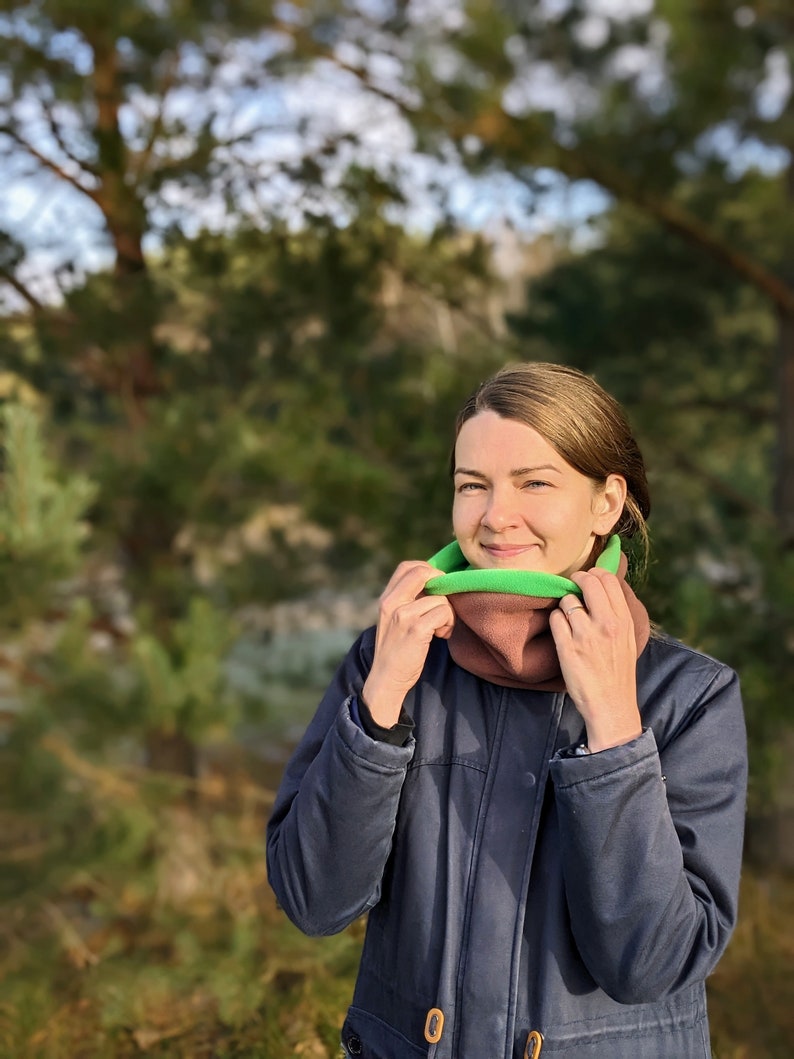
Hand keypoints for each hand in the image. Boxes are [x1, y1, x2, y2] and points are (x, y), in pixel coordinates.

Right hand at [362, 562, 454, 726]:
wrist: (386, 679)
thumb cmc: (397, 651)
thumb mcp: (394, 619)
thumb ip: (408, 600)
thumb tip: (437, 583)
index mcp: (386, 598)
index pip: (408, 566)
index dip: (428, 571)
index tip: (436, 591)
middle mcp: (391, 602)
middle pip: (424, 573)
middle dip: (442, 586)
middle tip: (443, 605)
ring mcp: (403, 615)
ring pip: (440, 598)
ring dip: (448, 613)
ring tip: (440, 629)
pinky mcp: (416, 629)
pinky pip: (443, 612)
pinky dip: (448, 624)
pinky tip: (441, 636)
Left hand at [549, 566, 641, 752]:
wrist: (612, 705)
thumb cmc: (618, 672)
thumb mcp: (628, 638)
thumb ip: (617, 612)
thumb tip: (603, 586)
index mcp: (624, 620)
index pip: (608, 579)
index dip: (594, 573)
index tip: (588, 580)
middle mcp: (606, 624)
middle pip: (587, 581)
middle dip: (576, 580)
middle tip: (573, 588)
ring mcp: (586, 635)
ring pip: (567, 600)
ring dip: (565, 605)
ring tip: (570, 619)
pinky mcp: (567, 647)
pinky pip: (555, 618)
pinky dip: (556, 621)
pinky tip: (562, 631)